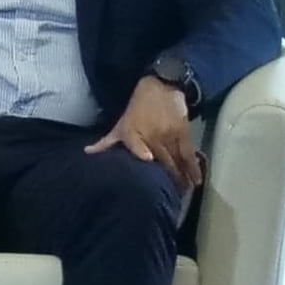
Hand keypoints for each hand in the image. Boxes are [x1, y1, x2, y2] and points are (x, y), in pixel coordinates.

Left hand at [97, 74, 202, 190]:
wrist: (161, 86)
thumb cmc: (138, 107)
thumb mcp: (121, 123)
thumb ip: (107, 141)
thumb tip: (87, 152)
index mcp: (133, 133)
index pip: (136, 144)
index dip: (141, 151)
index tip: (148, 160)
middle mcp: (152, 135)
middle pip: (161, 161)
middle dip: (167, 181)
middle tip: (170, 197)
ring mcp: (169, 135)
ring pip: (176, 160)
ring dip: (181, 178)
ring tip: (183, 194)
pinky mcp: (183, 133)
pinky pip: (189, 154)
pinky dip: (194, 168)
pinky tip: (197, 182)